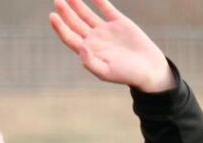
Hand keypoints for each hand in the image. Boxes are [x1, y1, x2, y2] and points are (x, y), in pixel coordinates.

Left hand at [49, 0, 173, 92]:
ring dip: (76, 3)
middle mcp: (95, 40)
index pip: (70, 38)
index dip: (60, 27)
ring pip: (86, 13)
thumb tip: (80, 48)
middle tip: (58, 1)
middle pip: (75, 23)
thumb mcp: (107, 73)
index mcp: (90, 52)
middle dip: (66, 12)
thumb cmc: (127, 75)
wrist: (149, 69)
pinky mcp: (119, 22)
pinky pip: (105, 7)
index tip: (53, 16)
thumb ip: (91, 62)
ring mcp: (106, 30)